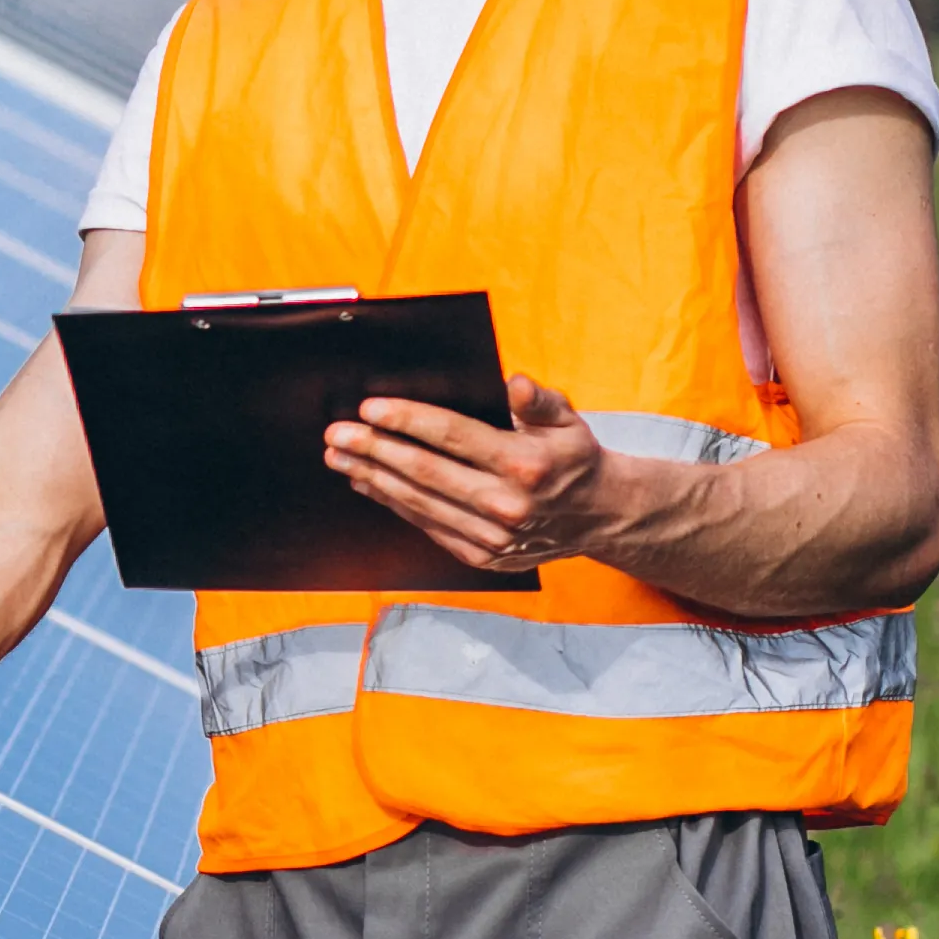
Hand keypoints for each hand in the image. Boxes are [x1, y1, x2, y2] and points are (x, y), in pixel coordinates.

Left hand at [324, 374, 646, 574]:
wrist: (601, 517)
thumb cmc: (574, 459)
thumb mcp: (568, 420)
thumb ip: (538, 400)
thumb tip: (513, 383)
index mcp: (526, 464)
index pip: (454, 436)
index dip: (408, 420)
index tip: (370, 408)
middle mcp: (507, 504)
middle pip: (426, 472)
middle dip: (375, 450)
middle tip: (337, 434)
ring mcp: (494, 536)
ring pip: (420, 503)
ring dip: (373, 479)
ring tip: (340, 458)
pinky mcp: (483, 556)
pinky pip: (428, 526)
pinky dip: (394, 505)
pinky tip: (369, 485)